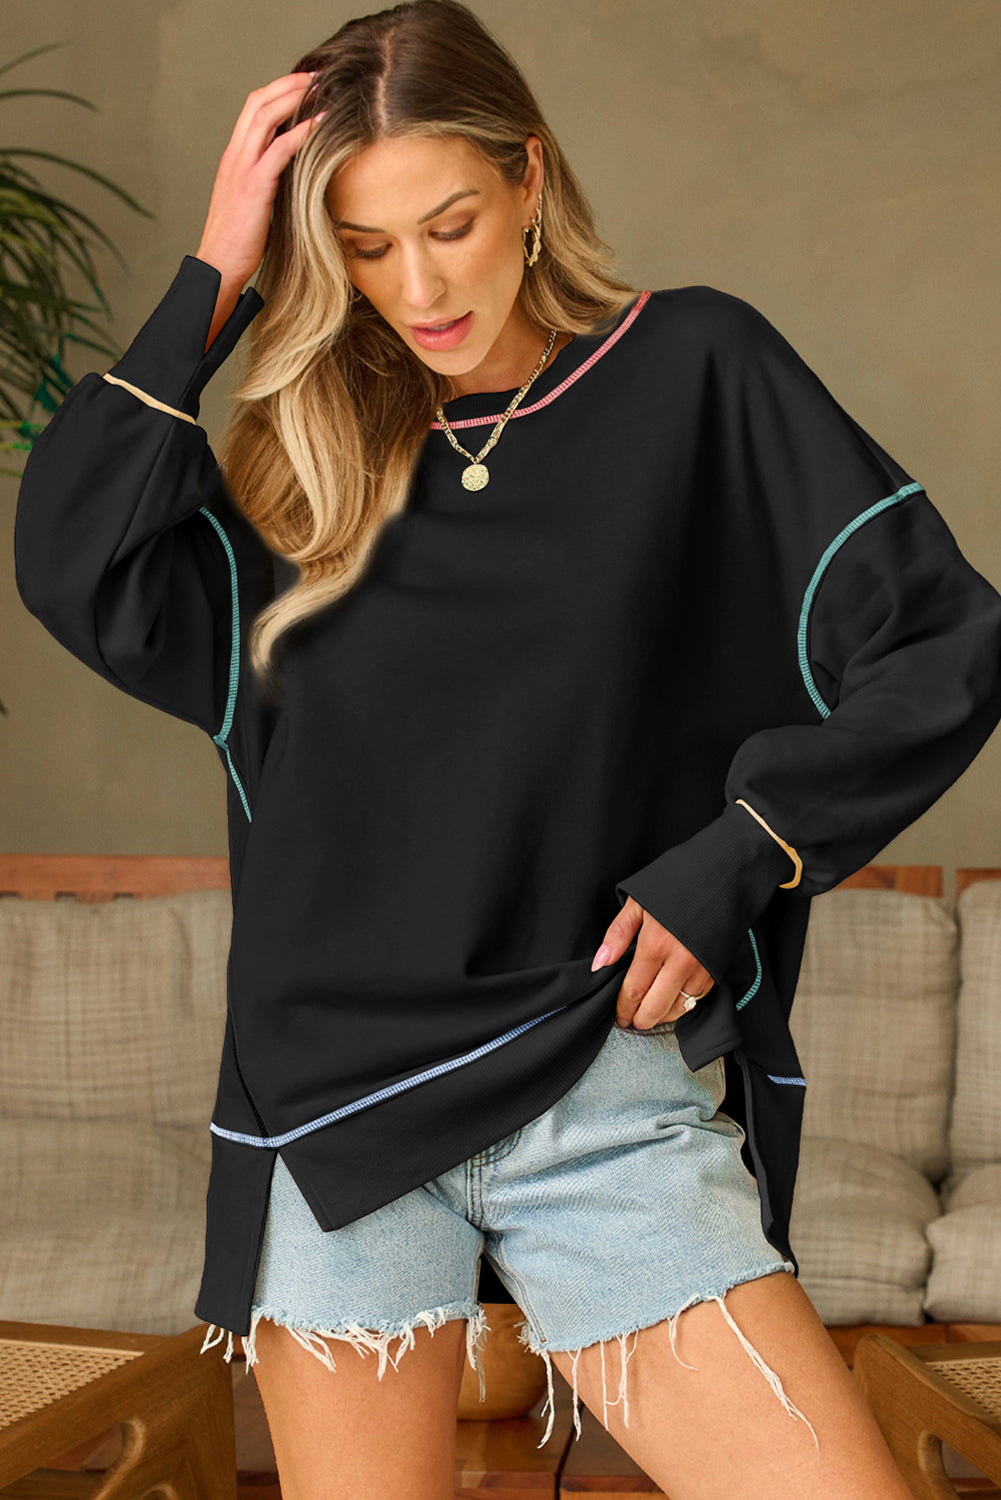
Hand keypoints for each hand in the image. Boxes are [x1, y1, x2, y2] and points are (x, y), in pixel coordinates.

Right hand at [195, 70, 326, 287]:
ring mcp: (242, 169)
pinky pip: (278, 150)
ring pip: (264, 117)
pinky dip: (301, 133)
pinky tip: (320, 123)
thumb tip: (294, 174)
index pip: (251, 110)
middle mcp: (235, 156)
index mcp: (233, 157)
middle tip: (315, 76)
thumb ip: (267, 180)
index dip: (276, 92)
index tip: (301, 85)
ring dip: (294, 99)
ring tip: (319, 89)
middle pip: (257, 103)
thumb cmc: (239, 240)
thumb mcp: (253, 201)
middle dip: (287, 85)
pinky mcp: (254, 186)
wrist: (219, 263)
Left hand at [592, 895, 713, 1028]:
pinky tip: (673, 1003)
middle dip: (641, 1020)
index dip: (624, 1008)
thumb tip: (601, 963)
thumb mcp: (639, 902)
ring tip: (650, 1016)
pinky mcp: (717, 969)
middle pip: (656, 1006)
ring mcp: (701, 968)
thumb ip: (618, 934)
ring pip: (679, 1008)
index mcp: (656, 944)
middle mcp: (680, 961)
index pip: (634, 990)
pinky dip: (684, 1006)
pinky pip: (698, 999)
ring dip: (663, 1016)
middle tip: (631, 1023)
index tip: (619, 1017)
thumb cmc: (678, 884)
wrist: (723, 876)